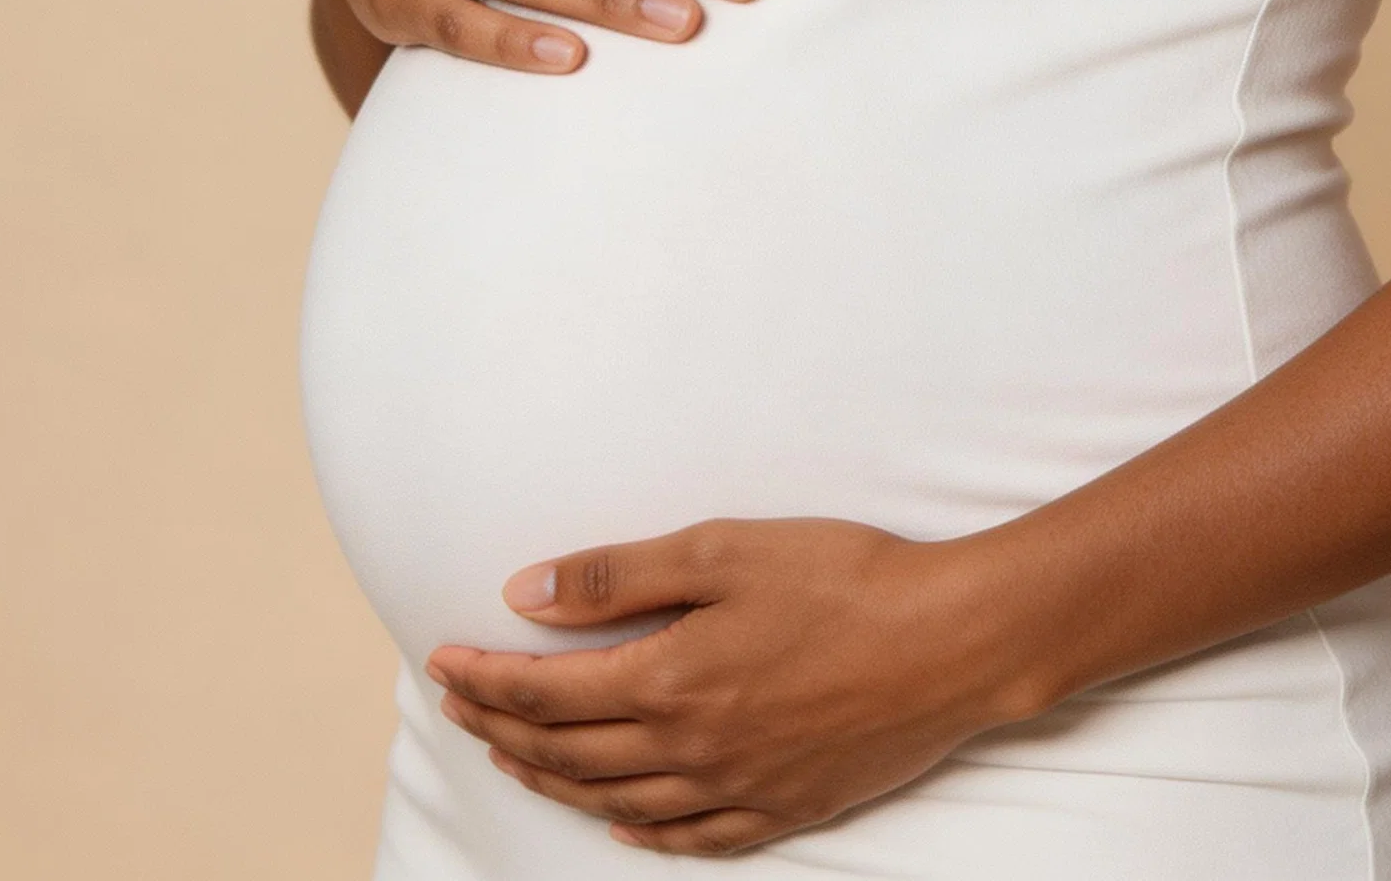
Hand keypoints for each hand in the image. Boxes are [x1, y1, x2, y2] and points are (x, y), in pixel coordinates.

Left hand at [425, 514, 1036, 855]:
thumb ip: (618, 577)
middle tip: (457, 705)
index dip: (485, 680)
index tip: (440, 664)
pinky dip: (638, 831)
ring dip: (551, 778)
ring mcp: (736, 789)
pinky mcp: (781, 809)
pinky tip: (619, 820)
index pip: (546, 692)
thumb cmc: (842, 578)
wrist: (951, 643)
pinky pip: (689, 839)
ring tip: (512, 756)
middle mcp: (690, 749)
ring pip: (616, 799)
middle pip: (567, 750)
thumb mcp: (723, 551)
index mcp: (669, 681)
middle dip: (501, 727)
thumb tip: (524, 595)